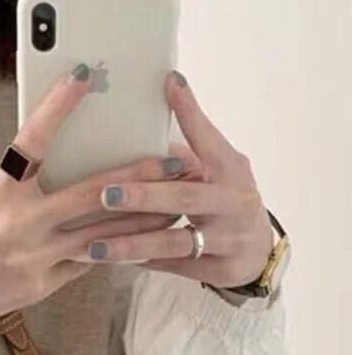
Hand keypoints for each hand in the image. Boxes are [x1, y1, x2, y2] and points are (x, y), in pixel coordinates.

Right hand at [0, 67, 194, 345]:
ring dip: (141, 220)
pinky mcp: (43, 283)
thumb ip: (29, 182)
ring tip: (173, 205)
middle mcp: (19, 220)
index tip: (83, 75)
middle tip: (171, 161)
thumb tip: (72, 157)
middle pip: (88, 193)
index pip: (33, 139)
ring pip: (100, 234)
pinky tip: (145, 241)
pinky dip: (116, 250)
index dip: (57, 106)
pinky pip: (89, 264)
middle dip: (135, 177)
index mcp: (3, 190)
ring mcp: (34, 255)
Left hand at [86, 72, 274, 289]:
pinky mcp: (221, 269)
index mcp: (229, 169)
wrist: (260, 250)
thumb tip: (142, 120)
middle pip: (184, 199)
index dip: (190, 112)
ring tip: (95, 246)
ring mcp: (229, 239)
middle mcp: (233, 202)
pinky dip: (144, 262)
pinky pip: (174, 266)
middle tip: (106, 194)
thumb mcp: (218, 169)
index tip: (169, 85)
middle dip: (144, 197)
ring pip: (175, 242)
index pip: (208, 138)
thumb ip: (187, 150)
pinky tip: (112, 261)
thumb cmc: (227, 200)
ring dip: (133, 243)